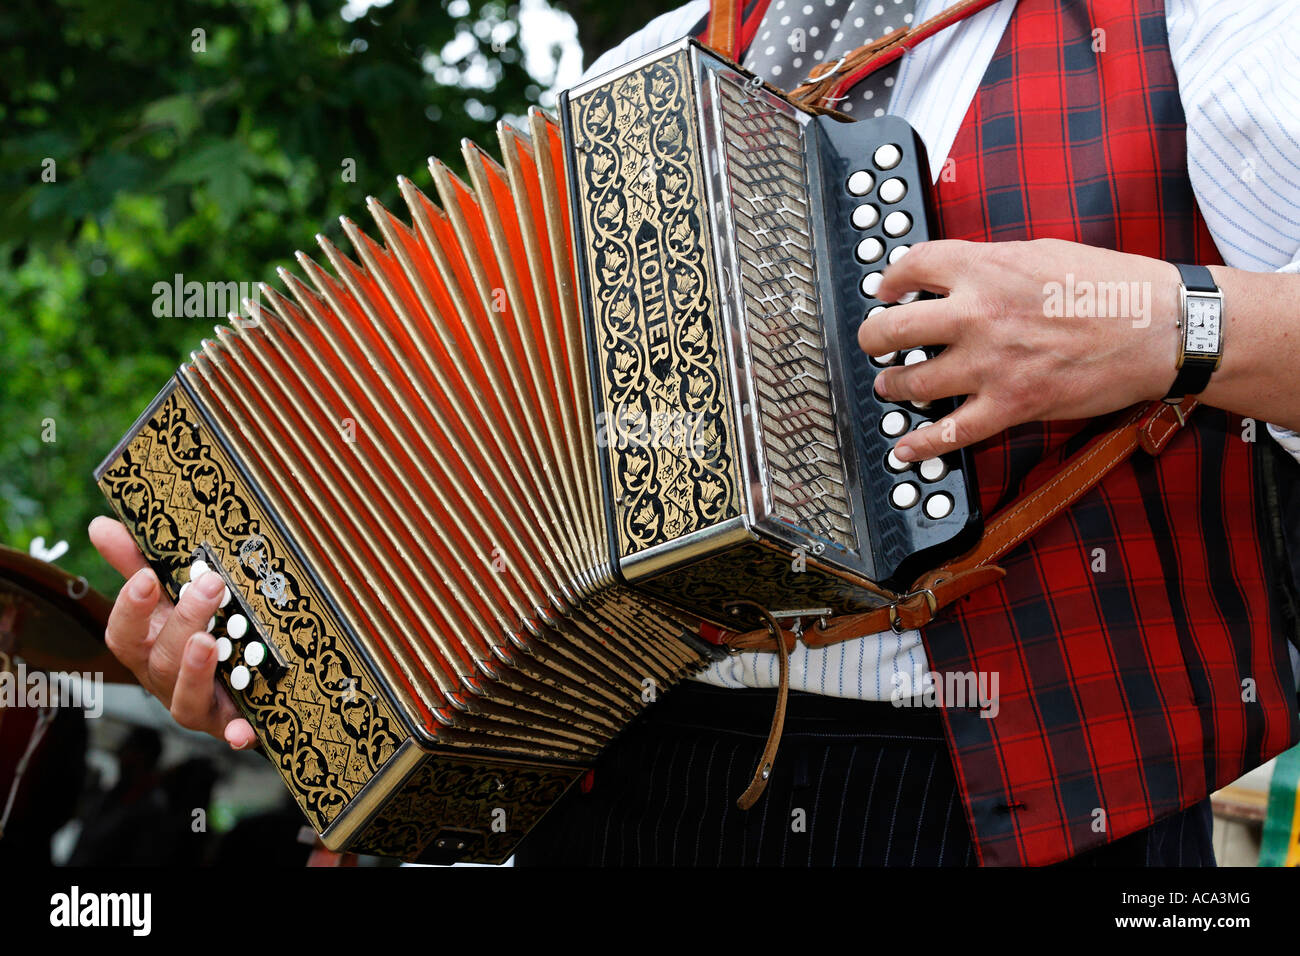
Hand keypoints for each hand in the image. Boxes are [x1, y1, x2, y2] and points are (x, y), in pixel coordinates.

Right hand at [89, 516, 256, 748]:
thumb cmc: (187, 634)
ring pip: (186, 695)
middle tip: (208, 585)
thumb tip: (100, 524)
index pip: (124, 634)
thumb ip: (138, 564)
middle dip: (182, 622)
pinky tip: (243, 732)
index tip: (145, 578)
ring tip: (208, 642)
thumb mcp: (165, 599)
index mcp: (146, 648)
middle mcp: (164, 679)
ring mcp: (194, 703)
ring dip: (196, 670)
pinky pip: (229, 731)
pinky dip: (235, 732)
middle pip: (161, 658)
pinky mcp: (227, 722)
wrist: (227, 686)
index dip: (131, 608)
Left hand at [857, 238, 1181, 462]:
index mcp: (985, 267)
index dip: (887, 281)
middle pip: (892, 329)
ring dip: (894, 385)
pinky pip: (949, 432)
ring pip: (911, 381)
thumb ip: (988, 265)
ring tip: (892, 385)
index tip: (883, 291)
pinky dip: (920, 444)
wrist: (1160, 328)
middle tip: (875, 343)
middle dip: (874, 338)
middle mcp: (977, 314)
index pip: (909, 267)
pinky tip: (904, 446)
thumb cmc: (1110, 286)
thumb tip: (950, 275)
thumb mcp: (1040, 253)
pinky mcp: (1011, 406)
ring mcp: (990, 364)